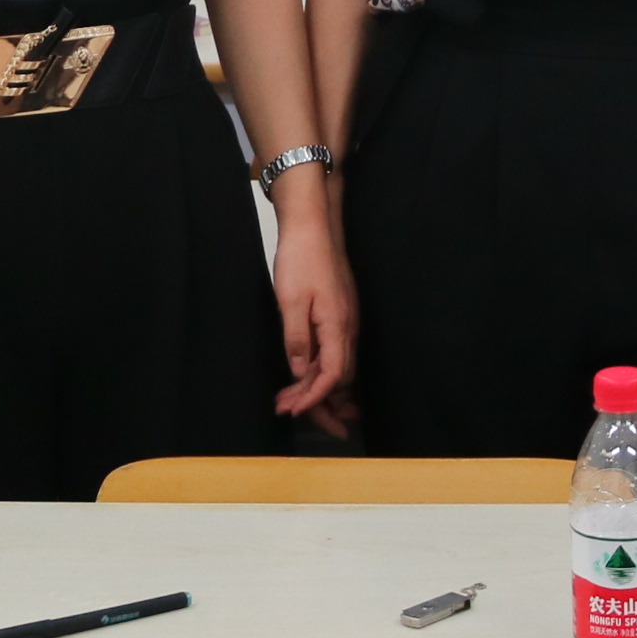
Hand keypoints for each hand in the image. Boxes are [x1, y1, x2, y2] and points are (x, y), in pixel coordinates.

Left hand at [268, 201, 354, 418]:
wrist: (314, 225)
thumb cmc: (302, 258)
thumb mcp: (291, 299)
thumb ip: (296, 338)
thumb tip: (299, 371)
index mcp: (337, 325)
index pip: (333, 375)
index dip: (314, 398)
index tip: (293, 411)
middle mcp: (348, 326)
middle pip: (340, 377)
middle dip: (318, 401)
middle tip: (289, 412)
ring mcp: (346, 319)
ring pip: (337, 365)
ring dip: (316, 385)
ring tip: (289, 399)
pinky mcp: (339, 313)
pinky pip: (334, 350)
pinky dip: (318, 367)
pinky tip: (301, 372)